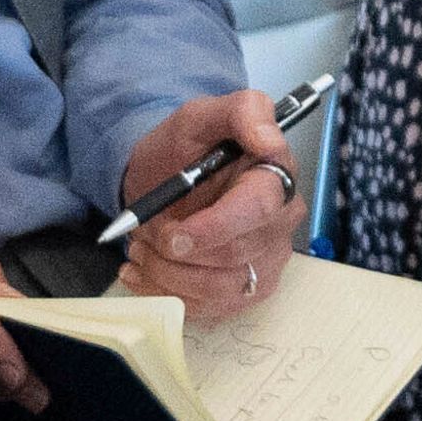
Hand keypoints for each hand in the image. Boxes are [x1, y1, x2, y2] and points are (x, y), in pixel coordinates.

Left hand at [113, 91, 306, 319]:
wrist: (160, 179)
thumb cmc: (183, 148)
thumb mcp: (201, 115)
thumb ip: (242, 111)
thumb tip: (269, 139)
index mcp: (275, 178)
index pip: (259, 209)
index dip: (215, 228)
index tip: (173, 234)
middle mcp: (280, 224)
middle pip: (238, 255)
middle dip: (179, 253)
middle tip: (144, 234)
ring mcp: (266, 261)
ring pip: (222, 288)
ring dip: (169, 275)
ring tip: (141, 252)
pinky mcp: (245, 291)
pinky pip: (210, 309)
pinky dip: (166, 295)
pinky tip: (144, 273)